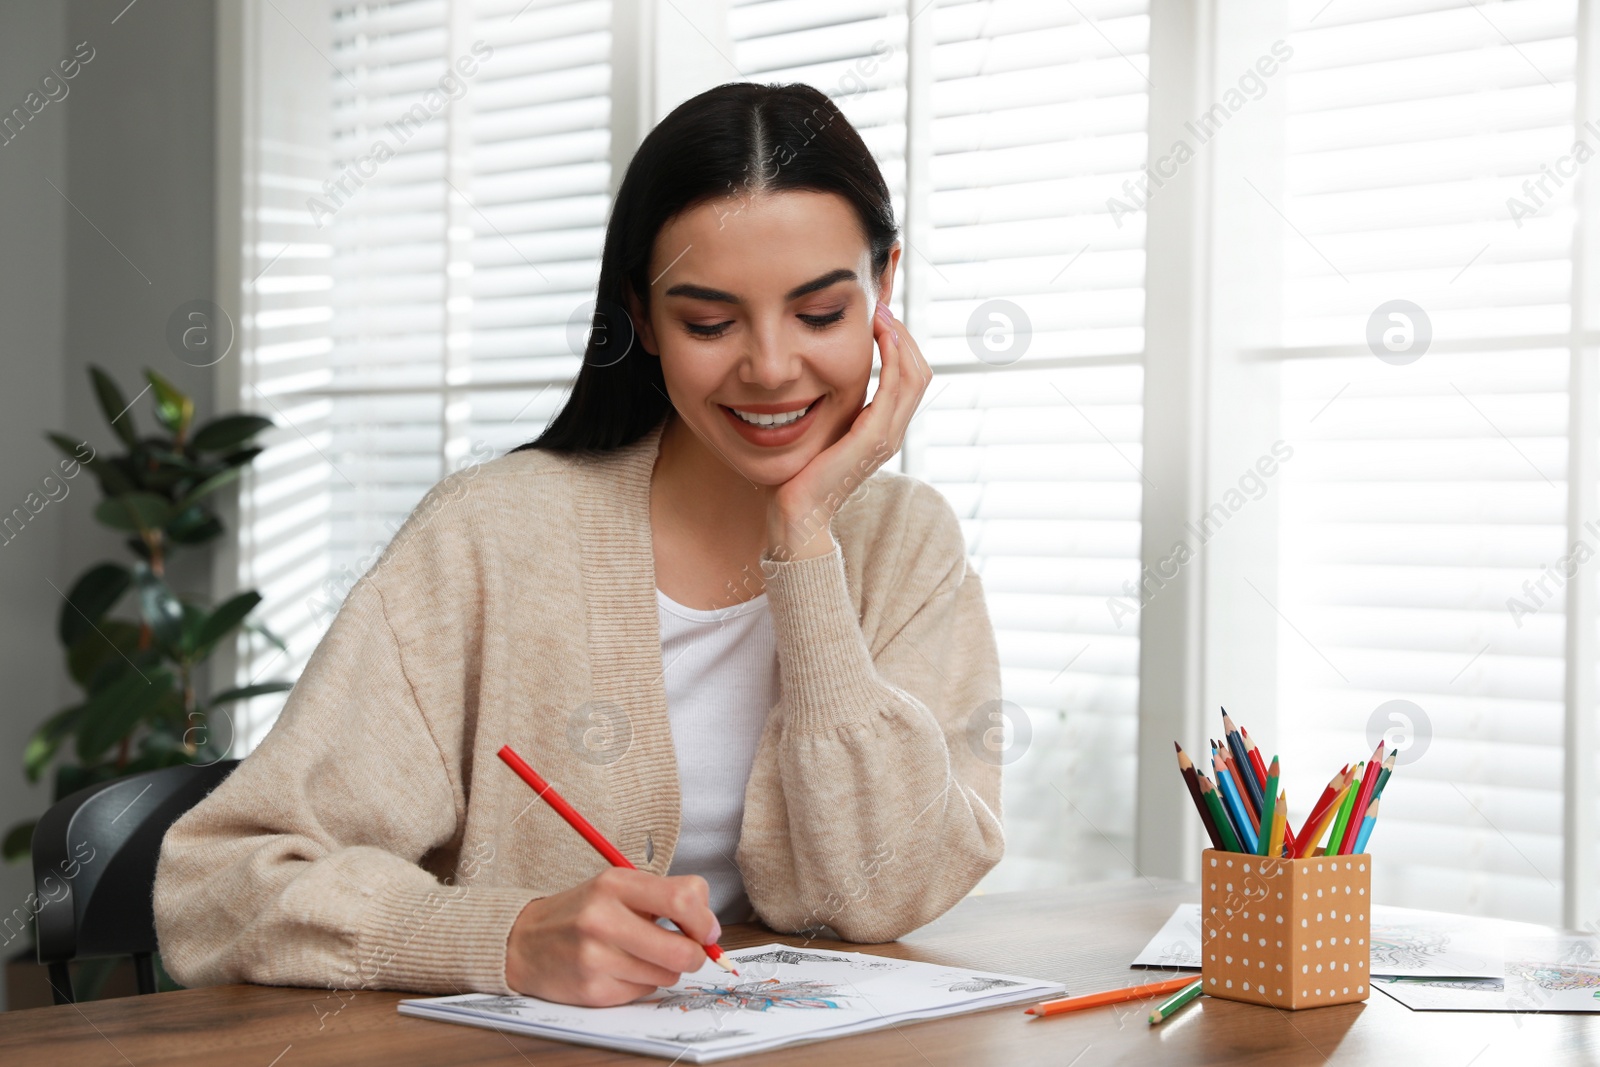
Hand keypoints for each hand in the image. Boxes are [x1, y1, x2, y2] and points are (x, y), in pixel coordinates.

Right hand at [503, 868, 719, 1005]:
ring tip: (641, 955)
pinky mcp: (592, 990)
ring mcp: (595, 957)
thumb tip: (710, 929)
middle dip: (695, 955)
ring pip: (667, 975)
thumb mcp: (617, 887)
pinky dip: (641, 983)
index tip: (706, 929)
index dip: (705, 919)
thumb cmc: (581, 913)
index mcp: (614, 883)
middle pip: (682, 949)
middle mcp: (603, 919)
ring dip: (665, 969)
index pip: (683, 897)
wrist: (523, 941)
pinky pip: (643, 992)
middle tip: (688, 951)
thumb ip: (664, 897)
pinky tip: (619, 970)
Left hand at [766, 301, 931, 561]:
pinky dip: (892, 359)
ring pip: (914, 376)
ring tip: (882, 314)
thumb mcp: (821, 430)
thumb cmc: (801, 474)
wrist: (796, 513)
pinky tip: (880, 336)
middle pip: (920, 371)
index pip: (910, 376)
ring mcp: (887, 436)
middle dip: (904, 334)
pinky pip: (893, 390)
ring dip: (901, 340)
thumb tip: (819, 375)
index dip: (901, 342)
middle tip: (883, 305)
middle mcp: (892, 432)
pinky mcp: (874, 439)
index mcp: (884, 428)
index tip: (880, 314)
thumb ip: (832, 407)